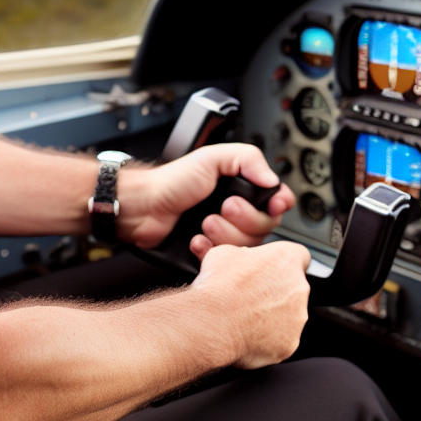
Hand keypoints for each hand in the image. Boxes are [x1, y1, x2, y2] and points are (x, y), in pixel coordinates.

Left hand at [115, 143, 295, 255]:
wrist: (143, 208)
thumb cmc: (171, 181)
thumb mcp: (211, 158)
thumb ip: (248, 159)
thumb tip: (274, 180)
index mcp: (241, 189)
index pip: (275, 200)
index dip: (277, 204)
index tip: (272, 205)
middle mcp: (236, 212)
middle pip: (265, 227)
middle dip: (244, 219)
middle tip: (223, 207)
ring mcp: (224, 234)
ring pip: (247, 246)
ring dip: (225, 234)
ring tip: (204, 222)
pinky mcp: (211, 254)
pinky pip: (225, 262)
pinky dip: (210, 251)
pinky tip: (197, 240)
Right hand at [192, 240, 311, 367]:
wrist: (211, 323)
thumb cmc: (217, 286)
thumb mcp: (223, 253)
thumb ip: (243, 253)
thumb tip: (242, 258)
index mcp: (286, 259)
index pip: (299, 256)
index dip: (283, 263)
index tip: (270, 270)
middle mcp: (299, 288)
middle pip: (295, 288)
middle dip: (277, 292)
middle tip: (251, 298)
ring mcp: (297, 318)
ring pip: (291, 316)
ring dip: (274, 317)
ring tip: (247, 319)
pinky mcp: (290, 343)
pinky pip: (282, 340)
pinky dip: (268, 340)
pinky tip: (248, 336)